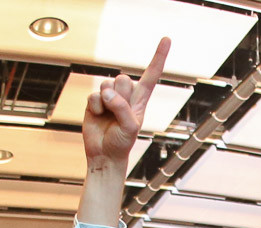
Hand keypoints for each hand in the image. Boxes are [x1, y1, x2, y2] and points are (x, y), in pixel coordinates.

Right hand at [83, 38, 170, 170]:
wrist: (104, 155)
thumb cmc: (122, 143)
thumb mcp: (130, 128)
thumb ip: (122, 108)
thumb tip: (106, 92)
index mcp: (140, 100)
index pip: (151, 75)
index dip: (158, 58)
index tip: (167, 39)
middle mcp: (125, 95)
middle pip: (123, 78)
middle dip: (119, 95)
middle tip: (118, 113)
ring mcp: (109, 96)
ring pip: (107, 84)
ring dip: (106, 102)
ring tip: (108, 116)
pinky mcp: (94, 101)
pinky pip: (93, 95)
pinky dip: (95, 107)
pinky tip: (98, 116)